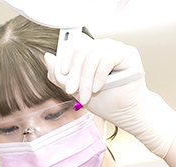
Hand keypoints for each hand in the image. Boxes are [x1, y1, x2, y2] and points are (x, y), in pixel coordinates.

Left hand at [44, 36, 175, 157]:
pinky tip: (98, 87)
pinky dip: (99, 76)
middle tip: (72, 91)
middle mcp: (103, 46)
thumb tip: (47, 57)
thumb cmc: (103, 101)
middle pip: (81, 49)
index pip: (74, 44)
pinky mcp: (128, 53)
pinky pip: (107, 58)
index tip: (63, 74)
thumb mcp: (75, 89)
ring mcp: (116, 48)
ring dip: (86, 80)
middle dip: (74, 74)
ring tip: (87, 96)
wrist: (124, 112)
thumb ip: (61, 76)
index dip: (65, 57)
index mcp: (91, 52)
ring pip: (92, 56)